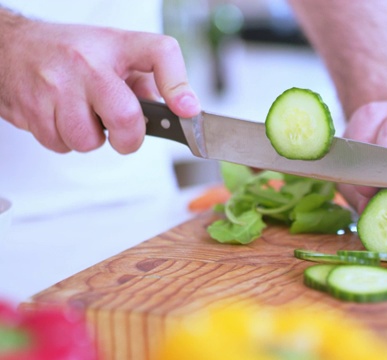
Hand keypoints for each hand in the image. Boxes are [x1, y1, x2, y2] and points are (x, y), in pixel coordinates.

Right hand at [0, 16, 199, 153]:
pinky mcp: (32, 108)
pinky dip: (64, 140)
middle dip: (129, 138)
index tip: (186, 110)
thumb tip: (176, 110)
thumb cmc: (70, 52)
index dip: (178, 84)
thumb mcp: (115, 51)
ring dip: (90, 139)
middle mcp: (86, 63)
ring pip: (88, 141)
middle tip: (124, 133)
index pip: (159, 53)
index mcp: (116, 45)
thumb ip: (147, 79)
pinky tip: (60, 117)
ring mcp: (56, 86)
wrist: (12, 46)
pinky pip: (60, 145)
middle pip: (125, 117)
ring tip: (83, 116)